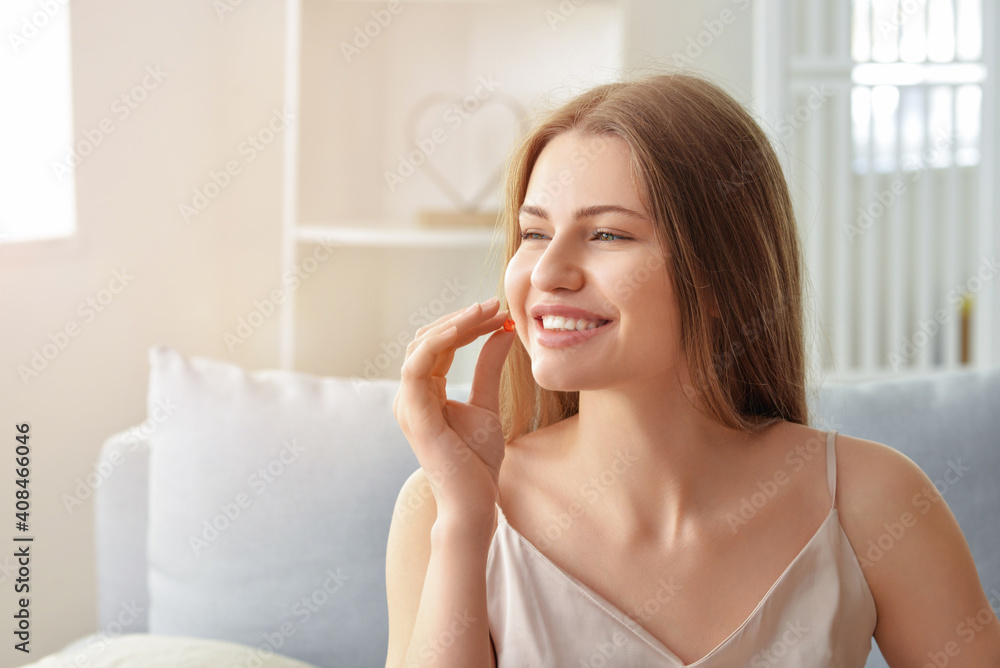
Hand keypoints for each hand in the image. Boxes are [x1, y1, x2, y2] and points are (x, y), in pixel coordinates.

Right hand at [393, 297, 515, 522]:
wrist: (474, 502)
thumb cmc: (478, 462)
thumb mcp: (487, 404)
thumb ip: (489, 367)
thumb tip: (502, 331)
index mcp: (424, 393)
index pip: (439, 346)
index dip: (466, 324)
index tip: (497, 312)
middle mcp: (410, 395)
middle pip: (427, 340)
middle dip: (461, 319)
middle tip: (494, 305)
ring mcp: (408, 404)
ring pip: (420, 347)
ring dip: (454, 325)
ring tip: (487, 312)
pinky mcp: (415, 413)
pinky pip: (418, 366)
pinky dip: (439, 343)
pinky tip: (466, 329)